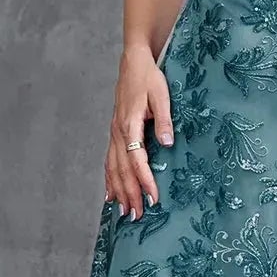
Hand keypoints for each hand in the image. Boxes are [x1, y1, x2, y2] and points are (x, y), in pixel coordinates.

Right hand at [105, 46, 173, 217]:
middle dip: (130, 194)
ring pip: (113, 168)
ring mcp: (114, 133)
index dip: (144, 179)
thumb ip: (163, 119)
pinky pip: (109, 161)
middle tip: (138, 215)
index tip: (153, 197)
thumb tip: (167, 142)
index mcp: (129, 123)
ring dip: (119, 191)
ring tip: (125, 212)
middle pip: (122, 170)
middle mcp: (118, 132)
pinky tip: (111, 195)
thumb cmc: (148, 76)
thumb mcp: (161, 95)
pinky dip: (109, 180)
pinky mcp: (114, 132)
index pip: (136, 159)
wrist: (133, 61)